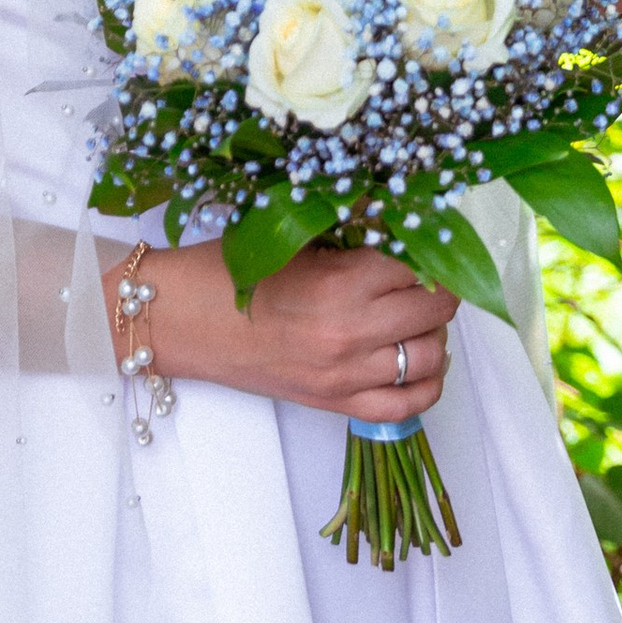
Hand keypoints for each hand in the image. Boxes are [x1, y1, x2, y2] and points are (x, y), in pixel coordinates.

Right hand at [143, 238, 458, 421]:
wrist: (183, 321)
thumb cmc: (229, 272)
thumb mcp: (294, 237)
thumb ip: (353, 230)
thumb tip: (404, 216)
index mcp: (341, 284)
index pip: (420, 266)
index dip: (428, 249)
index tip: (424, 241)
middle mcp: (351, 334)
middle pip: (435, 311)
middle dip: (438, 288)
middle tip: (423, 274)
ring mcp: (346, 376)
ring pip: (430, 358)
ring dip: (433, 333)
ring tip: (418, 317)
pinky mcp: (336, 404)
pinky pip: (407, 406)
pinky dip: (426, 384)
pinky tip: (418, 361)